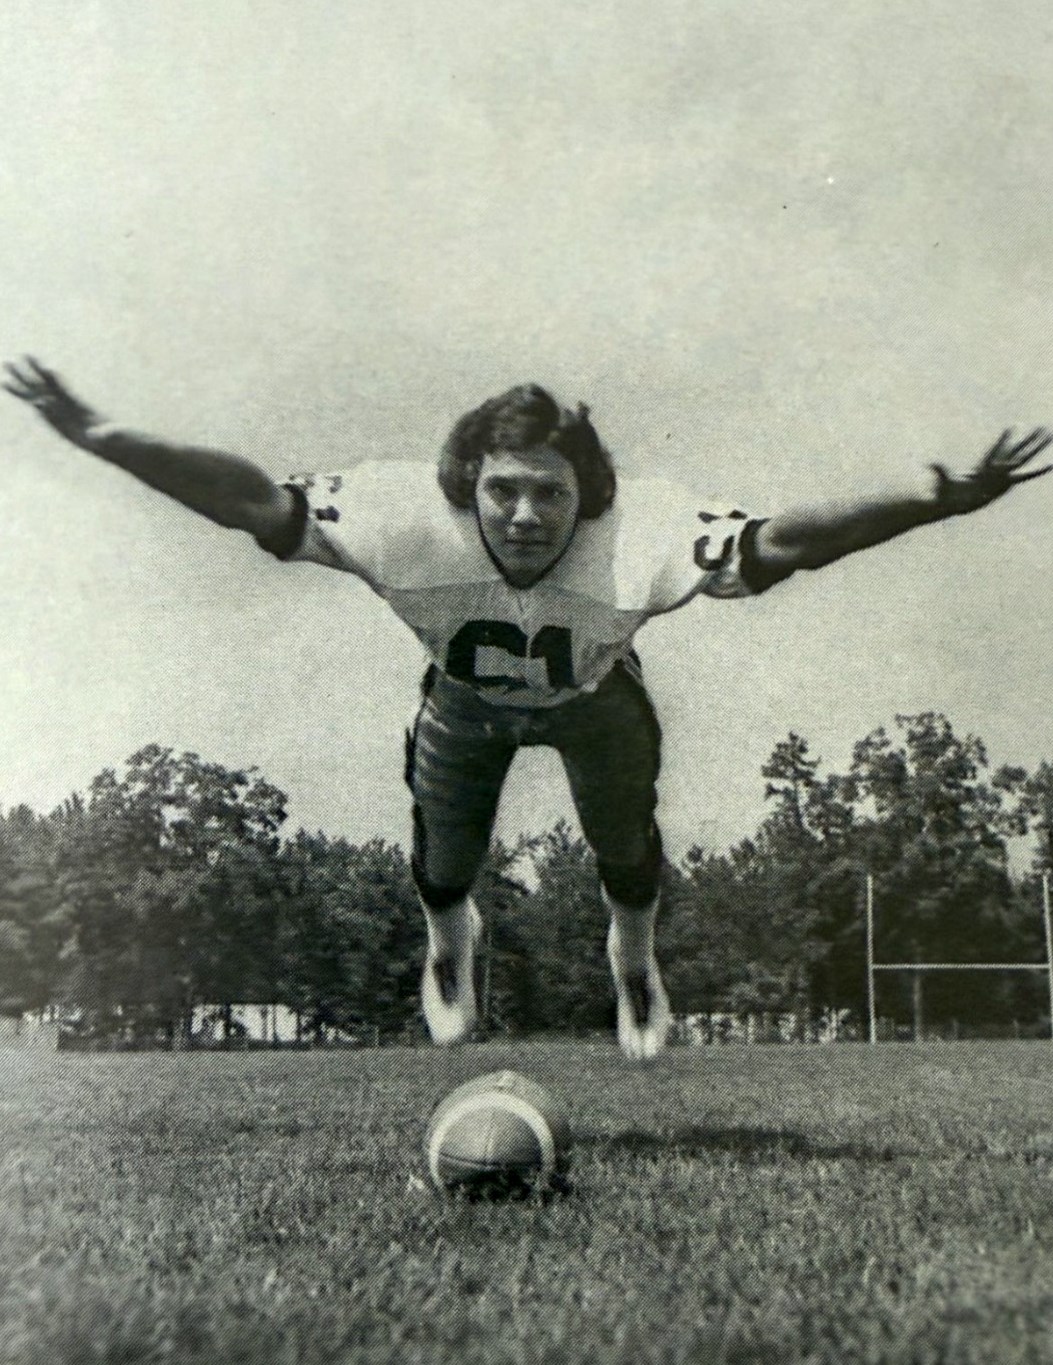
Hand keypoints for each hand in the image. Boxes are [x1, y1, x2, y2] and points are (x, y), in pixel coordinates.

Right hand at [3, 356, 105, 448]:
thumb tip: (97, 436)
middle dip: (27, 374)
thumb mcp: (109, 436)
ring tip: (4, 372)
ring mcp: (56, 408)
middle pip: (42, 385)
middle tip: (10, 361)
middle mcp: (63, 402)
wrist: (108, 438)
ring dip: (20, 383)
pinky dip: (24, 396)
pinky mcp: (52, 417)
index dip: (49, 376)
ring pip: (35, 393)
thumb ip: (104, 434)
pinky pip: (35, 405)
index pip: (58, 386)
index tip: (39, 364)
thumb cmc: (110, 437)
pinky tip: (9, 386)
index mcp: (75, 403)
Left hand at [931, 427, 1052, 515]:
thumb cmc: (948, 493)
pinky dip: (1038, 471)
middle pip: (1015, 452)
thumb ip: (939, 473)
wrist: (955, 501)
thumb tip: (929, 463)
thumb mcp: (943, 484)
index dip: (1001, 442)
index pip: (994, 452)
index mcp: (982, 468)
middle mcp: (995, 468)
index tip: (1010, 428)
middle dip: (1028, 441)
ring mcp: (1003, 474)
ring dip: (1035, 446)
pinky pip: (1026, 476)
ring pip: (1023, 458)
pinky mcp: (1008, 482)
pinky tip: (1050, 465)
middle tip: (1042, 427)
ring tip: (1047, 432)